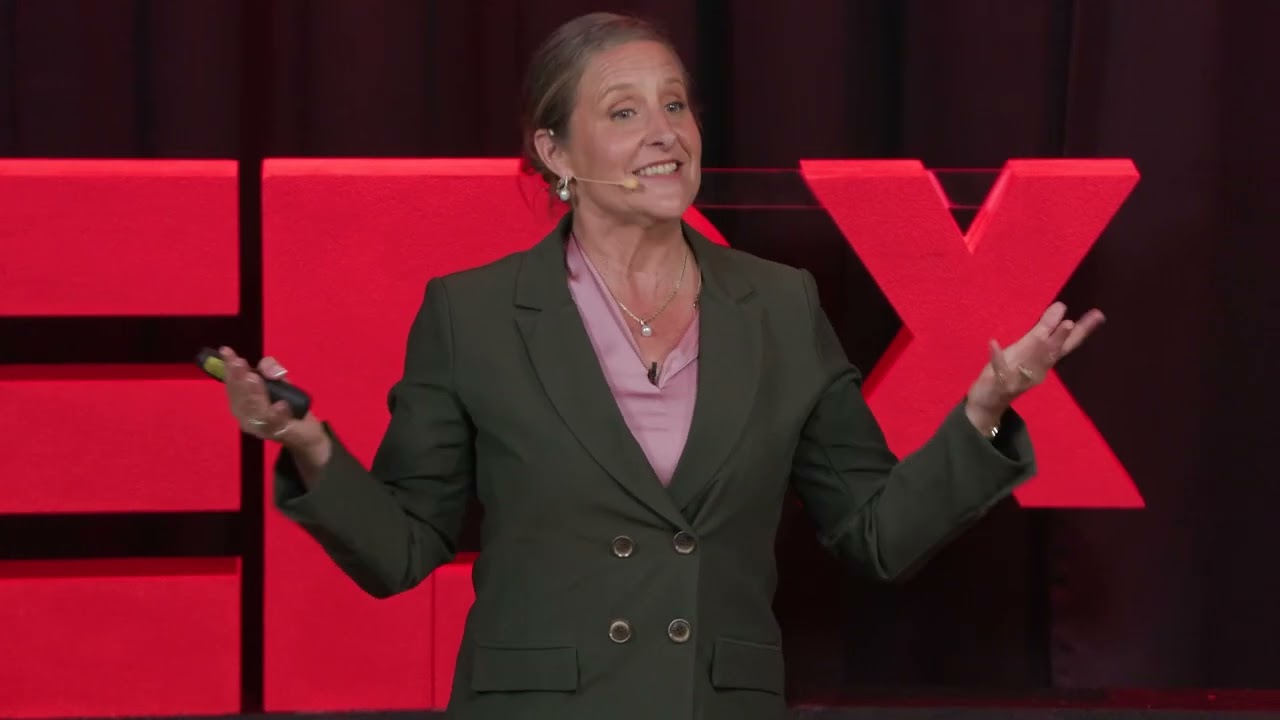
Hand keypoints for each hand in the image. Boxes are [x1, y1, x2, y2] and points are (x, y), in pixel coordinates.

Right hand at [219, 346, 329, 464]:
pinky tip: (281, 404)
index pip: (232, 384)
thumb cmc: (285, 403)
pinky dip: (277, 413)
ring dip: (254, 394)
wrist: (305, 430)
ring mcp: (260, 428)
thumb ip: (270, 370)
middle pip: (240, 399)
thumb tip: (268, 368)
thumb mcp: (277, 381)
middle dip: (239, 379)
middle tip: (239, 363)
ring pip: (254, 411)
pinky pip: (275, 424)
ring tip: (254, 379)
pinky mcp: (278, 434)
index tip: (226, 352)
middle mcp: (245, 416)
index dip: (229, 368)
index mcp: (241, 402)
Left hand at [965, 302, 1104, 429]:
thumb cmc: (1012, 369)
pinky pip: (1000, 370)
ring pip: (1032, 365)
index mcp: (1046, 359)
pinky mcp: (1001, 383)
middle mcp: (1038, 370)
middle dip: (1060, 339)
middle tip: (1070, 323)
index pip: (1068, 344)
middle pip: (1052, 353)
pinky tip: (993, 342)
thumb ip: (1046, 327)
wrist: (990, 401)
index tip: (1098, 314)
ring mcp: (1021, 378)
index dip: (1083, 330)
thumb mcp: (1029, 346)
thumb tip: (1062, 306)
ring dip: (1038, 351)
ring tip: (1041, 335)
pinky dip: (997, 357)